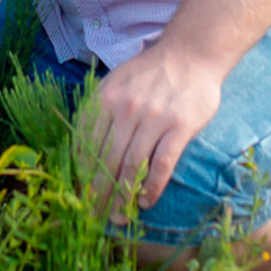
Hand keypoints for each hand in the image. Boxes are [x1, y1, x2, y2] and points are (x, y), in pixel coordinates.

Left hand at [80, 42, 224, 220]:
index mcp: (105, 98)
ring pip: (132, 166)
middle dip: (99, 193)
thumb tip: (81, 150)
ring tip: (119, 217)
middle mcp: (126, 108)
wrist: (191, 53)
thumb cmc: (150, 73)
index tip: (79, 196)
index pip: (86, 144)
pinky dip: (152, 187)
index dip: (81, 174)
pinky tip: (146, 201)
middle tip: (95, 217)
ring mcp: (154, 117)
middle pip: (106, 160)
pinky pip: (162, 164)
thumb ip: (100, 112)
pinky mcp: (179, 126)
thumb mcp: (116, 83)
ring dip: (123, 196)